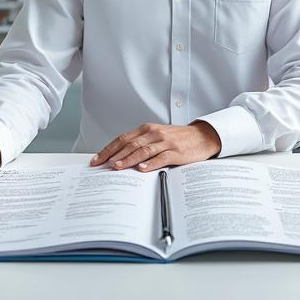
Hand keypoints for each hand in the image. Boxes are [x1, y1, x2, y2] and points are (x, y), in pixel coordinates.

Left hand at [89, 122, 220, 172]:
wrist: (202, 136)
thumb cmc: (178, 138)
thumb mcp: (157, 137)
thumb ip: (141, 144)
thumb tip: (119, 158)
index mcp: (147, 129)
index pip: (122, 139)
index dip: (108, 149)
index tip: (96, 160)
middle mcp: (154, 133)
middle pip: (129, 144)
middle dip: (113, 155)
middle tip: (101, 166)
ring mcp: (165, 142)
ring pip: (142, 150)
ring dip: (128, 159)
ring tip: (117, 167)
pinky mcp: (176, 151)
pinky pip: (161, 157)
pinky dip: (150, 163)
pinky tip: (142, 169)